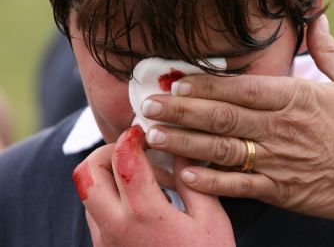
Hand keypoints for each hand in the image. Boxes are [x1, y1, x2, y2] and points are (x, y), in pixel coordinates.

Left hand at [72, 126, 234, 246]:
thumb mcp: (211, 220)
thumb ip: (194, 181)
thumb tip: (182, 149)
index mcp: (144, 214)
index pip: (123, 159)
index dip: (131, 137)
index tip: (144, 132)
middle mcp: (115, 226)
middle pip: (87, 173)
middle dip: (107, 152)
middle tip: (133, 151)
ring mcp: (105, 240)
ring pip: (88, 192)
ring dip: (109, 174)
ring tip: (141, 176)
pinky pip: (95, 212)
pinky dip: (111, 195)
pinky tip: (140, 200)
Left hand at [142, 15, 333, 221]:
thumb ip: (328, 51)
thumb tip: (316, 19)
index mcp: (295, 99)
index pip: (241, 91)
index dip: (205, 87)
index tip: (176, 84)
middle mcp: (281, 129)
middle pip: (223, 118)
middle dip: (182, 112)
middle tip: (150, 106)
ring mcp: (278, 161)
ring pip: (224, 150)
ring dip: (186, 143)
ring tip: (155, 136)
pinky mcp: (280, 189)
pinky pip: (241, 185)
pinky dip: (212, 181)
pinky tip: (185, 174)